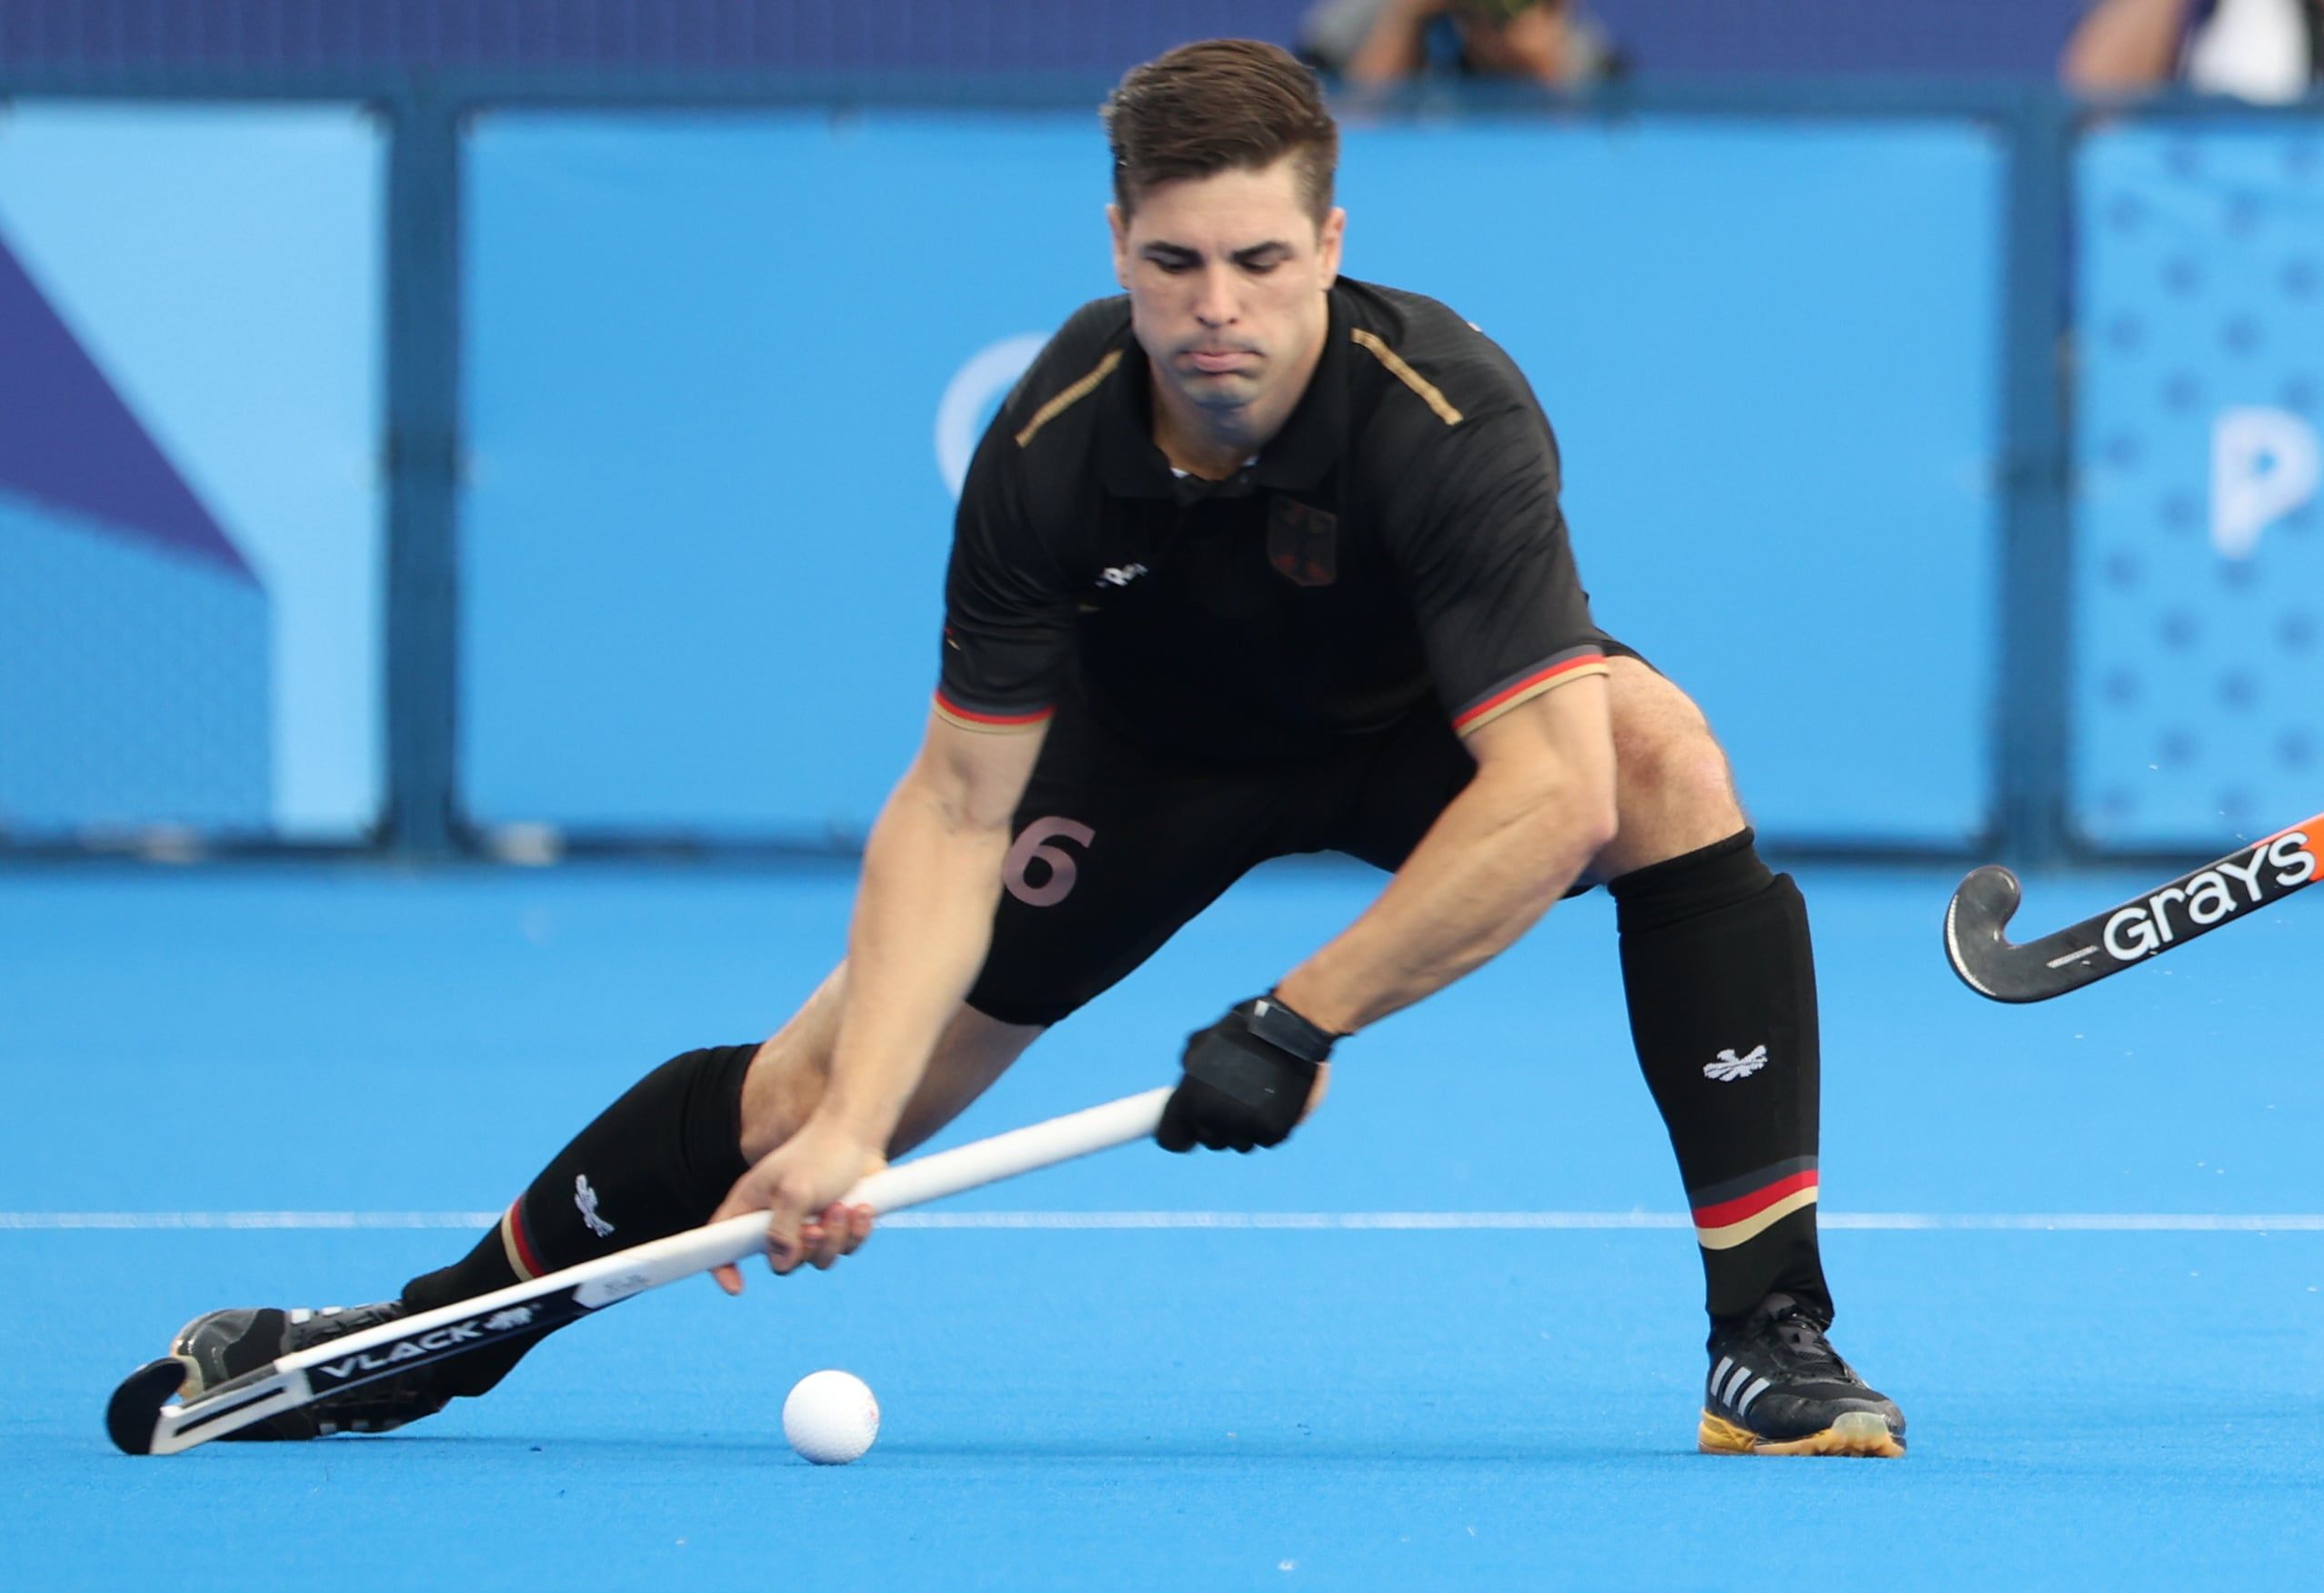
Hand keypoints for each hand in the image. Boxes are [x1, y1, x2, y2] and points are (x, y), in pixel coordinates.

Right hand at [707, 1119, 886, 1291]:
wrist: (859, 1133)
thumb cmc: (820, 1154)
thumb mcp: (795, 1191)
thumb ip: (783, 1230)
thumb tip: (780, 1263)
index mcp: (751, 1204)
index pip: (722, 1241)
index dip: (723, 1267)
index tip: (738, 1288)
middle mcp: (775, 1218)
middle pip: (781, 1261)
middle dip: (805, 1248)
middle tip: (817, 1225)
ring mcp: (807, 1223)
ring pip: (817, 1259)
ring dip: (835, 1237)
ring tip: (843, 1207)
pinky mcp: (836, 1225)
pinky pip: (844, 1249)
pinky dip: (855, 1232)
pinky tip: (861, 1207)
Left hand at [1157, 995, 1338, 1152]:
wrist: (1290, 1028)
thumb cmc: (1246, 1029)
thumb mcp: (1205, 1040)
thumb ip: (1190, 1067)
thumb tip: (1183, 1086)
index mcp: (1190, 1098)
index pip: (1172, 1138)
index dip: (1181, 1135)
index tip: (1191, 1131)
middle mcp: (1213, 1118)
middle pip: (1209, 1141)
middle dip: (1217, 1126)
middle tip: (1234, 1102)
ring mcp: (1245, 1127)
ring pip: (1240, 1144)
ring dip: (1245, 1129)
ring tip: (1258, 1098)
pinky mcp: (1274, 1132)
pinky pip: (1265, 1140)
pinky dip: (1269, 1126)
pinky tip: (1275, 1101)